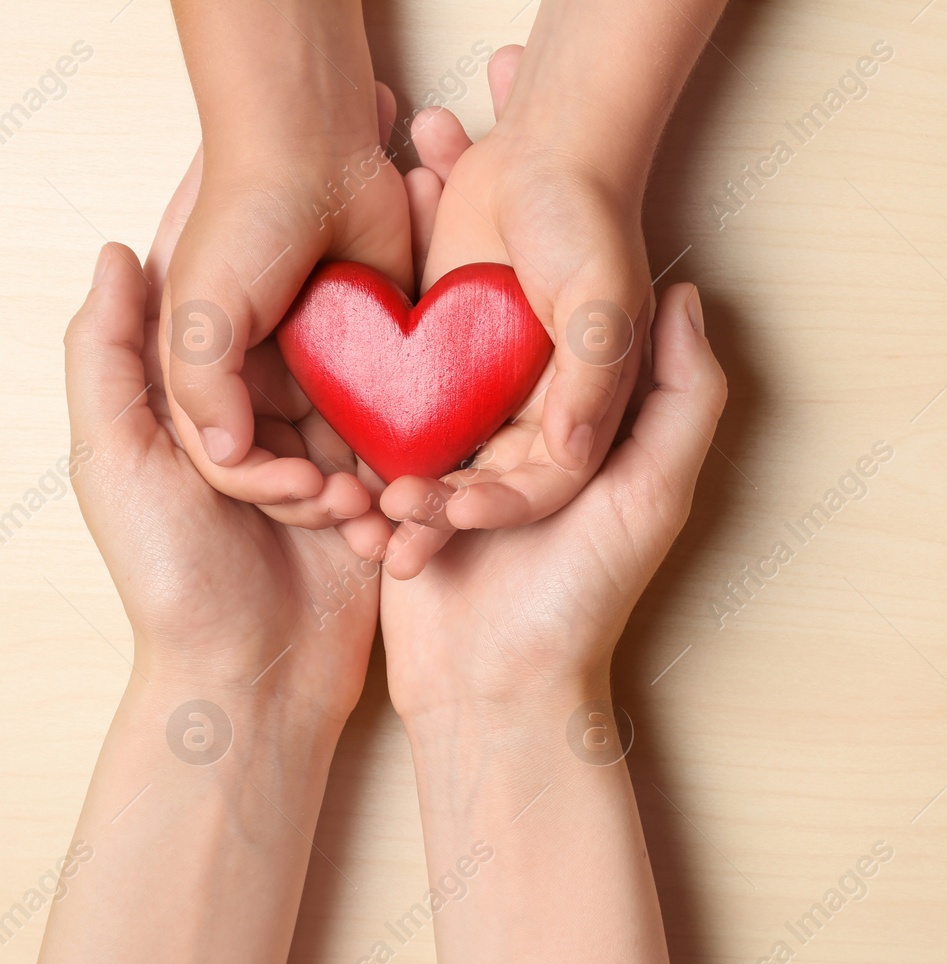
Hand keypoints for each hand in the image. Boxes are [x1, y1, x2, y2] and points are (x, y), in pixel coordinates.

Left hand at [70, 149, 384, 729]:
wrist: (249, 683)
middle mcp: (272, 421)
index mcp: (208, 403)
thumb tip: (120, 251)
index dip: (264, 247)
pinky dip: (407, 461)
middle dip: (355, 312)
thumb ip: (110, 358)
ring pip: (375, 394)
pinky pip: (407, 456)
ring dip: (384, 401)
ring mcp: (332, 460)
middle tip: (395, 243)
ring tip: (392, 390)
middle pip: (323, 342)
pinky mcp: (380, 501)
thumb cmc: (171, 577)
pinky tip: (404, 465)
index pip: (238, 309)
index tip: (293, 177)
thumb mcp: (113, 460)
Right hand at [159, 62, 411, 530]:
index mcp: (215, 380)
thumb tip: (225, 453)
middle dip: (330, 502)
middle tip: (364, 516)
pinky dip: (411, 441)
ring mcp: (329, 368)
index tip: (310, 494)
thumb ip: (201, 384)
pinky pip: (399, 410)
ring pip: (353, 450)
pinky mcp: (385, 351)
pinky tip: (431, 468)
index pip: (238, 464)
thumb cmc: (242, 221)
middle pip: (299, 468)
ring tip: (399, 502)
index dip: (270, 489)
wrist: (315, 150)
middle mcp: (269, 381)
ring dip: (374, 485)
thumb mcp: (201, 309)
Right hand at [380, 92, 723, 714]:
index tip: (510, 148)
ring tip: (374, 194)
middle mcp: (520, 427)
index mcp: (580, 418)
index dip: (534, 224)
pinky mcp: (399, 487)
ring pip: (420, 351)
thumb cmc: (586, 595)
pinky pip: (374, 419)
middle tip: (427, 146)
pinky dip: (358, 370)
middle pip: (480, 309)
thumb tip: (687, 294)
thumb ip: (679, 396)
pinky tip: (338, 290)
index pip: (556, 303)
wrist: (500, 695)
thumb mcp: (655, 492)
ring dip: (399, 274)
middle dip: (452, 225)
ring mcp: (455, 455)